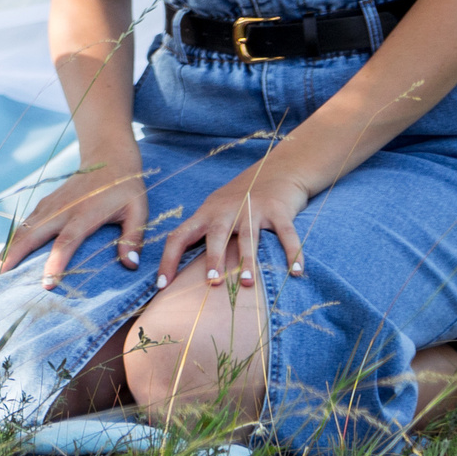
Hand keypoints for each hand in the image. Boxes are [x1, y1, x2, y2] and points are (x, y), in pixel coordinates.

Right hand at [0, 150, 147, 284]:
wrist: (108, 157)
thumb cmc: (126, 187)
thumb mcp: (138, 210)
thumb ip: (133, 237)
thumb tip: (130, 266)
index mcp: (85, 213)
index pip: (66, 241)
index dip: (56, 262)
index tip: (46, 284)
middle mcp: (62, 210)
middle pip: (33, 235)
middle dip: (14, 257)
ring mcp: (50, 206)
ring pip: (24, 230)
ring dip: (7, 251)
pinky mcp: (45, 205)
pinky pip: (25, 226)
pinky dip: (12, 242)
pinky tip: (4, 257)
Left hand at [155, 164, 311, 290]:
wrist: (277, 171)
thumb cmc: (240, 200)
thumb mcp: (215, 212)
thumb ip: (203, 236)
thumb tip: (183, 273)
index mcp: (206, 214)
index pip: (180, 236)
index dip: (168, 259)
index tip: (161, 285)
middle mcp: (227, 210)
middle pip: (216, 234)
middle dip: (213, 258)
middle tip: (212, 282)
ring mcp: (253, 208)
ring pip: (248, 237)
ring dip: (247, 261)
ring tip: (247, 284)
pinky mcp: (278, 209)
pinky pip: (286, 234)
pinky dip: (292, 252)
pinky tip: (296, 272)